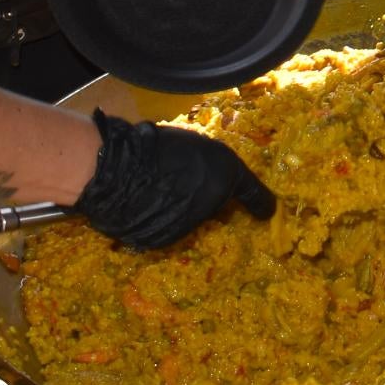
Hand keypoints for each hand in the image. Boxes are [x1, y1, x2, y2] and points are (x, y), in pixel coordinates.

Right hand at [73, 109, 275, 249]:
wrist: (117, 169)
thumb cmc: (154, 145)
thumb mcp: (192, 142)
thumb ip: (208, 164)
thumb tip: (207, 179)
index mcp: (224, 176)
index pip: (253, 194)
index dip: (261, 203)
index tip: (267, 212)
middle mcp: (211, 207)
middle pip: (212, 207)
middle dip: (201, 198)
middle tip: (180, 180)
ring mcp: (184, 228)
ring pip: (186, 220)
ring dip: (176, 209)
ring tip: (153, 188)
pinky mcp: (158, 241)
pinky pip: (160, 230)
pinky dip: (154, 221)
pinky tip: (138, 203)